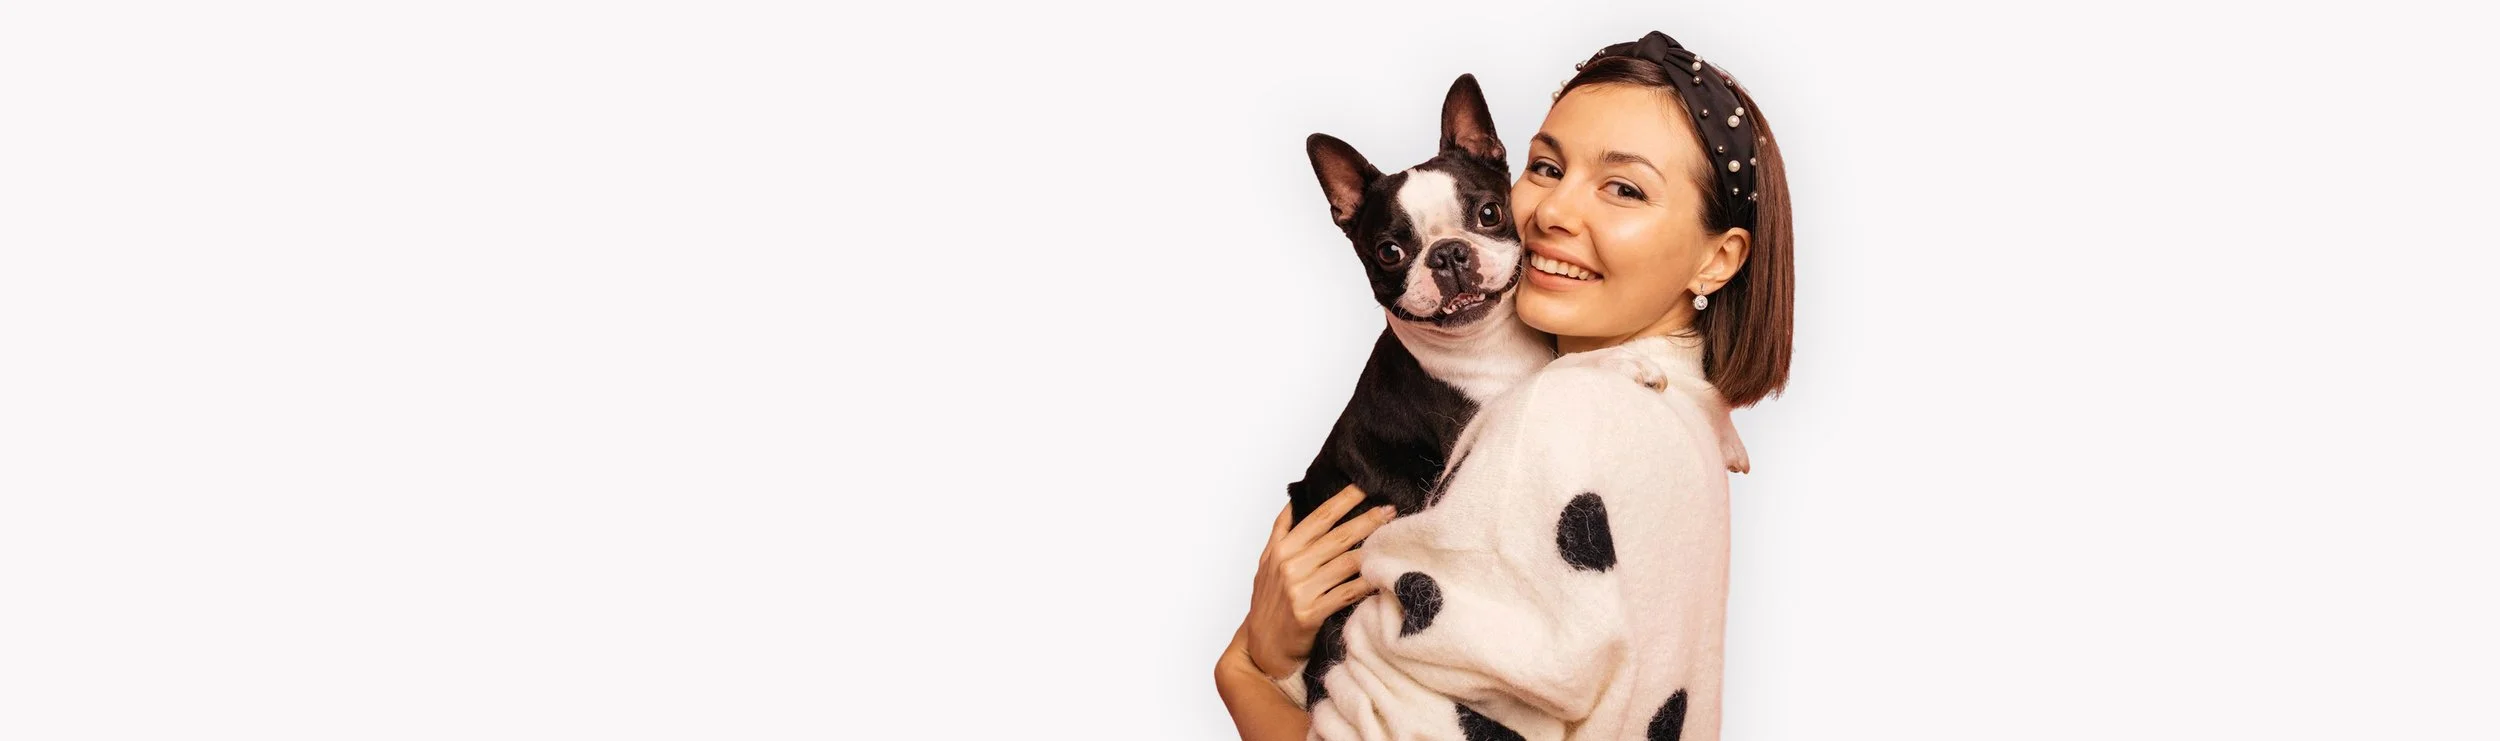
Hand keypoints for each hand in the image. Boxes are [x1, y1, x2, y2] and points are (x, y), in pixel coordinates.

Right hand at [1243, 485, 1396, 679]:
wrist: (1262, 646)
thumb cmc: (1268, 603)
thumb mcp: (1267, 563)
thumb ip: (1281, 532)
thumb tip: (1295, 501)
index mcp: (1281, 549)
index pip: (1317, 517)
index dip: (1343, 500)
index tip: (1364, 486)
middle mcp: (1290, 566)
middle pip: (1336, 537)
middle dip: (1366, 520)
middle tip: (1390, 508)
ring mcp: (1300, 590)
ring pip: (1344, 562)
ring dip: (1371, 548)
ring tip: (1392, 537)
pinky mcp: (1310, 614)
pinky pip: (1346, 593)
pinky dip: (1365, 584)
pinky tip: (1382, 576)